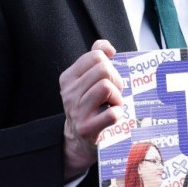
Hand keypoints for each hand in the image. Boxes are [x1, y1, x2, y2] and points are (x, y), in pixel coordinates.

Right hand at [60, 40, 123, 177]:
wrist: (79, 140)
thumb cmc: (90, 106)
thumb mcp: (87, 81)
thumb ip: (95, 59)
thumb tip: (107, 46)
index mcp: (68, 78)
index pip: (95, 56)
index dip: (109, 64)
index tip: (108, 77)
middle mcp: (69, 93)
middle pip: (103, 70)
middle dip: (116, 79)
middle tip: (114, 93)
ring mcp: (77, 111)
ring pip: (107, 87)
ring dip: (117, 97)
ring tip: (112, 105)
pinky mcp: (88, 128)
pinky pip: (112, 113)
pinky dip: (118, 114)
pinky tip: (113, 117)